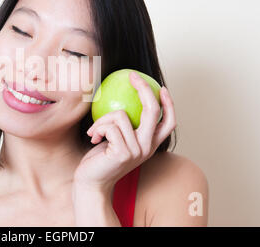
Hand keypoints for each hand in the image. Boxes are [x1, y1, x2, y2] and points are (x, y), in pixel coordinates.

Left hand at [73, 71, 176, 193]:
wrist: (91, 182)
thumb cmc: (100, 159)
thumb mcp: (116, 139)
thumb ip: (124, 126)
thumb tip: (121, 98)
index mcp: (149, 144)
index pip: (168, 122)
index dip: (169, 103)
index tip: (160, 87)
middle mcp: (147, 147)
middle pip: (152, 110)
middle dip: (143, 88)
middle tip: (132, 76)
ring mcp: (137, 150)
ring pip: (121, 115)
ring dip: (102, 120)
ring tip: (95, 131)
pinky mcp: (124, 152)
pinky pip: (109, 126)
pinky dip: (97, 128)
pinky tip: (93, 138)